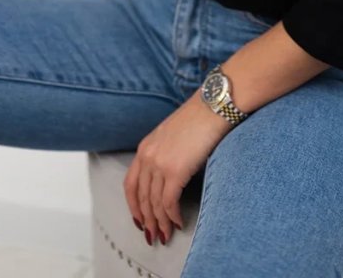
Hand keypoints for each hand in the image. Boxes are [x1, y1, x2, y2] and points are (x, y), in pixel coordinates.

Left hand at [123, 89, 230, 244]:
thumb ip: (164, 152)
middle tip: (153, 236)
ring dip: (160, 223)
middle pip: (141, 198)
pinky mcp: (175, 171)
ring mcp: (160, 164)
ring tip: (166, 235)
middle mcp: (147, 157)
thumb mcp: (171, 134)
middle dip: (147, 220)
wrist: (212, 106)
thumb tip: (168, 175)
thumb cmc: (198, 117)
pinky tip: (178, 223)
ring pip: (154, 204)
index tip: (139, 220)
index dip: (133, 206)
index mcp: (145, 147)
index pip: (130, 184)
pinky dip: (173, 216)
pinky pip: (169, 202)